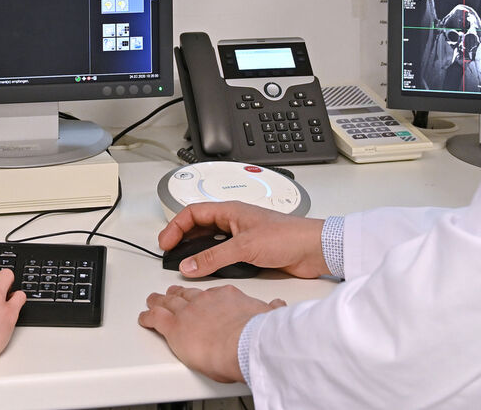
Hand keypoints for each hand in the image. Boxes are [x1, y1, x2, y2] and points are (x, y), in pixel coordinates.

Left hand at [139, 284, 285, 381]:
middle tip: (170, 294)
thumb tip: (278, 306)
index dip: (204, 296)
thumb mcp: (268, 316)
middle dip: (176, 294)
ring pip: (167, 302)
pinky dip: (147, 317)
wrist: (243, 342)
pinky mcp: (174, 326)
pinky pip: (155, 318)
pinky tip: (144, 318)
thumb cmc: (256, 333)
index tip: (203, 299)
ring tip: (153, 301)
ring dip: (159, 302)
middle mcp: (204, 300)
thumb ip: (270, 310)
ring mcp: (187, 311)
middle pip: (186, 294)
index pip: (211, 294)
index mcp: (227, 297)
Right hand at [159, 201, 327, 278]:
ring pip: (210, 240)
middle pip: (199, 226)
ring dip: (196, 250)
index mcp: (230, 211)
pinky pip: (223, 254)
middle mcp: (234, 221)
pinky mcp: (251, 252)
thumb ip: (213, 257)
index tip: (165, 243)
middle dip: (182, 238)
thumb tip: (188, 265)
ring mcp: (242, 236)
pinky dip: (211, 261)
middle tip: (170, 253)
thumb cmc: (287, 236)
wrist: (314, 249)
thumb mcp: (244, 247)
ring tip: (184, 263)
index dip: (175, 226)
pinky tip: (208, 270)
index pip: (193, 213)